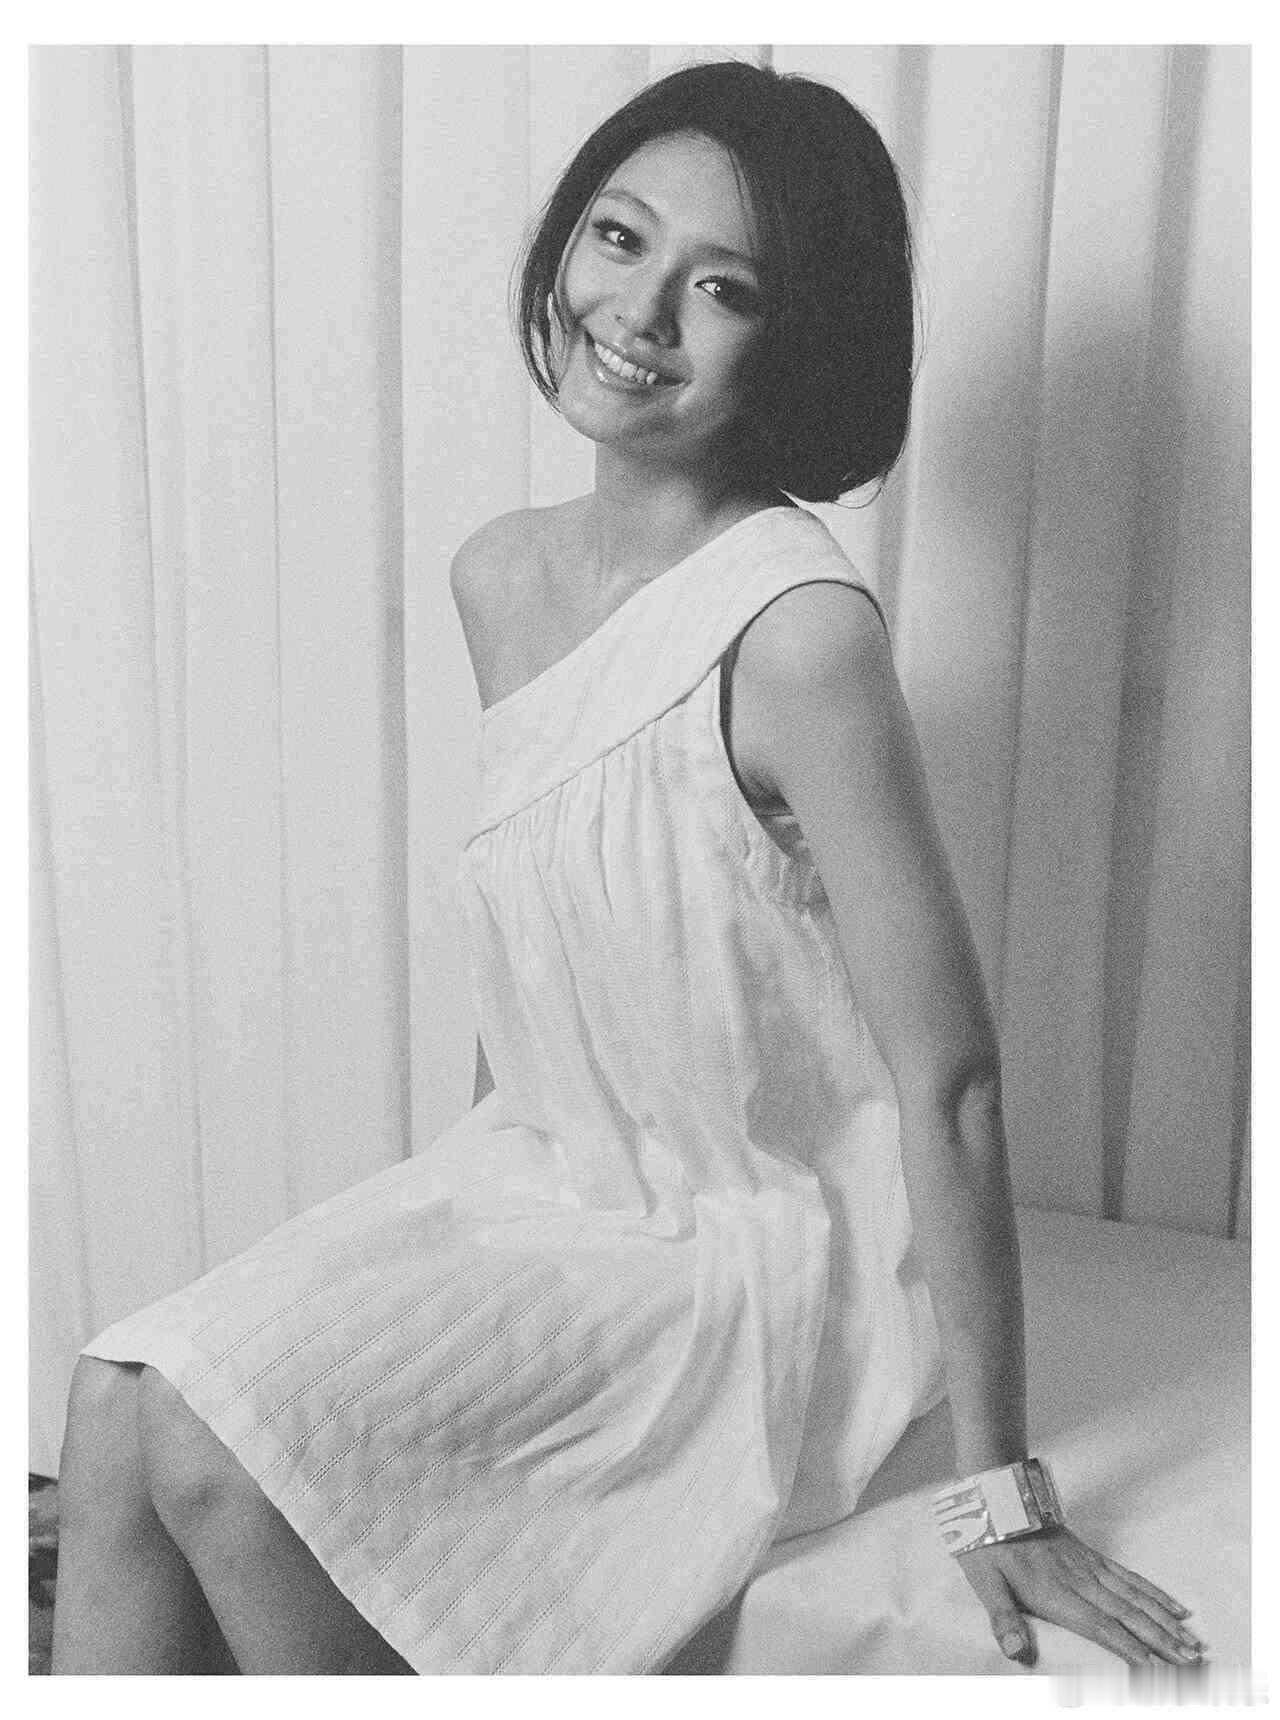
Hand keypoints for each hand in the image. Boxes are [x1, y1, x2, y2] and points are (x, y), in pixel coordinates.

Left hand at [957, 1527, 1204, 1669]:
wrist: (996, 1497)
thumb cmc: (988, 1544)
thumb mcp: (985, 1582)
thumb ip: (1002, 1618)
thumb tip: (1015, 1652)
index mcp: (1056, 1592)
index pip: (1100, 1626)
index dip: (1128, 1647)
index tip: (1157, 1669)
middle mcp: (1080, 1580)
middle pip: (1128, 1615)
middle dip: (1161, 1641)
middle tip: (1193, 1662)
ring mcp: (1089, 1566)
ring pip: (1135, 1597)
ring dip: (1165, 1622)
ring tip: (1193, 1643)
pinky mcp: (1091, 1555)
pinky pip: (1130, 1576)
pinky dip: (1155, 1594)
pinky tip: (1175, 1607)